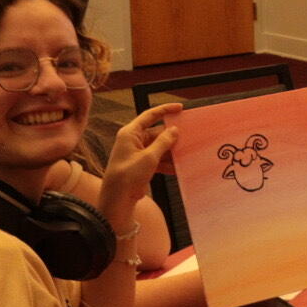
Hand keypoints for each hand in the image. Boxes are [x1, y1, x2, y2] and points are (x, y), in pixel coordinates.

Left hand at [98, 103, 180, 219]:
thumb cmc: (128, 175)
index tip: (180, 108)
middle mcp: (133, 140)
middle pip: (157, 133)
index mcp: (130, 133)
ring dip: (171, 152)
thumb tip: (174, 130)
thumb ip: (164, 142)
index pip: (150, 116)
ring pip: (159, 147)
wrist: (118, 199)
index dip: (165, 110)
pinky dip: (167, 163)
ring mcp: (138, 153)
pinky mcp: (142, 164)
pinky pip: (158, 159)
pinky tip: (177, 168)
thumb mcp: (149, 157)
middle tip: (188, 137)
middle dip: (172, 137)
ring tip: (185, 154)